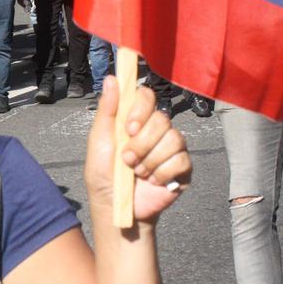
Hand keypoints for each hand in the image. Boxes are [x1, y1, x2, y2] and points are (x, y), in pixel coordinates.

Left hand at [84, 77, 190, 223]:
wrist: (115, 205)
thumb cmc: (103, 172)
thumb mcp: (99, 139)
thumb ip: (107, 110)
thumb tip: (111, 78)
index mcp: (136, 119)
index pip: (147, 96)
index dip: (141, 109)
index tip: (129, 128)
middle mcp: (156, 130)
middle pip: (162, 119)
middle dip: (141, 143)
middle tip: (127, 159)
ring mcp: (172, 148)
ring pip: (174, 138)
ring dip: (150, 159)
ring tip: (136, 172)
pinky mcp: (183, 168)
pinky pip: (181, 160)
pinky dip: (162, 173)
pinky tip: (152, 181)